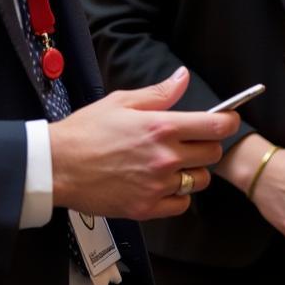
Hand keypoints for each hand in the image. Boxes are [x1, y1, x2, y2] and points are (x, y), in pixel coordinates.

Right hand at [48, 66, 238, 219]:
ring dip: (194, 171)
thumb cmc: (87, 130)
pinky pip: (181, 205)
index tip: (227, 120)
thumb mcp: (123, 101)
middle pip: (212, 154)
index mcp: (162, 127)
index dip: (228, 121)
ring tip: (175, 163)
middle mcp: (164, 157)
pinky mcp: (145, 208)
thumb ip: (160, 92)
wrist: (56, 166)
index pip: (216, 126)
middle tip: (192, 141)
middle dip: (208, 145)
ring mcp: (156, 186)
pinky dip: (179, 196)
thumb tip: (183, 76)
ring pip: (199, 181)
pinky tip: (164, 184)